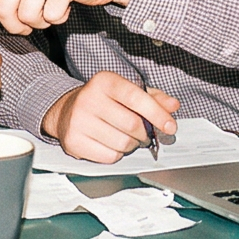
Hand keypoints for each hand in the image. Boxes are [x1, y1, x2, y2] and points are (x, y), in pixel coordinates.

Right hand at [40, 72, 179, 164]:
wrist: (66, 112)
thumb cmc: (103, 101)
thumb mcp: (127, 91)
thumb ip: (153, 98)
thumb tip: (172, 106)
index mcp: (104, 81)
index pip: (137, 98)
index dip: (157, 114)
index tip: (170, 126)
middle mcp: (89, 98)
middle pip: (132, 125)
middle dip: (145, 133)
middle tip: (143, 133)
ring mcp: (78, 121)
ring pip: (123, 143)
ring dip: (132, 145)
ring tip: (125, 137)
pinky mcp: (74, 141)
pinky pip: (109, 156)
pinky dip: (117, 154)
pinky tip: (110, 143)